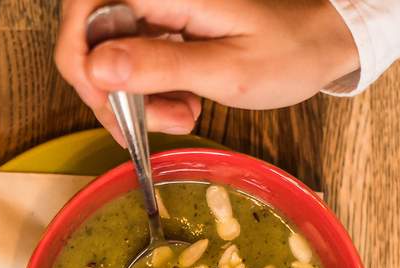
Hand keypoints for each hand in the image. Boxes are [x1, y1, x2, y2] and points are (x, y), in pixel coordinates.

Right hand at [54, 0, 359, 141]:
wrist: (320, 45)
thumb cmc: (287, 53)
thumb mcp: (228, 70)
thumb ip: (161, 66)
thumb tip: (96, 66)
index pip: (87, 12)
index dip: (79, 58)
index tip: (106, 101)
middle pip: (87, 39)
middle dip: (106, 91)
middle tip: (145, 124)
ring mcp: (155, 15)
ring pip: (104, 59)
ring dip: (130, 101)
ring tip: (179, 117)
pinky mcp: (159, 32)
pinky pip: (127, 65)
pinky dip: (144, 98)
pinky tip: (179, 107)